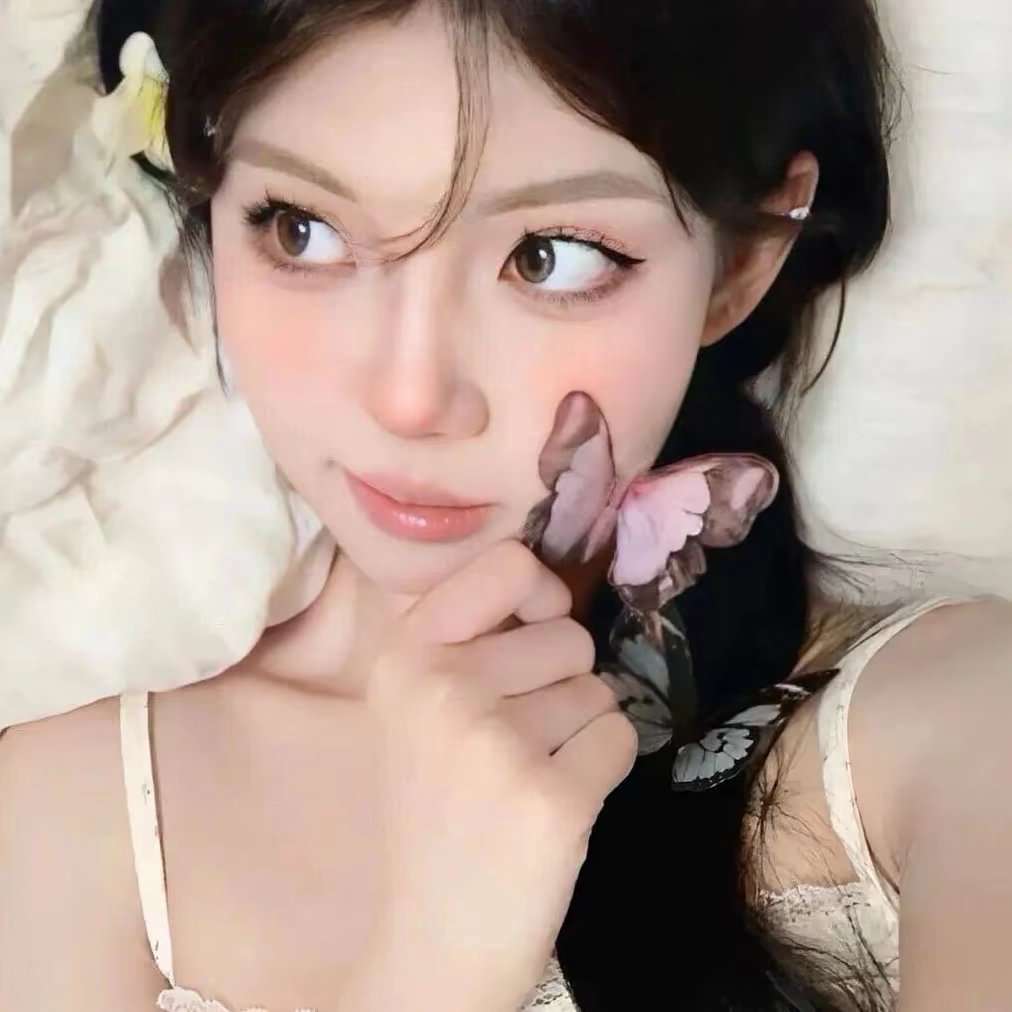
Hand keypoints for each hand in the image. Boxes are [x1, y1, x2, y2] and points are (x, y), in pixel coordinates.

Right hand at [342, 539, 637, 1010]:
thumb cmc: (438, 814)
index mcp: (405, 658)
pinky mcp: (552, 799)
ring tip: (527, 778)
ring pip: (598, 689)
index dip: (541, 594)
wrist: (434, 941)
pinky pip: (619, 736)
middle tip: (515, 742)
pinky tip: (556, 804)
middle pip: (568, 635)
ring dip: (579, 731)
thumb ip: (467, 640)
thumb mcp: (419, 709)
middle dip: (561, 683)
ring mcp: (496, 744)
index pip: (508, 565)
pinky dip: (603, 767)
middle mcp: (443, 688)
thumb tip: (551, 591)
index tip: (537, 627)